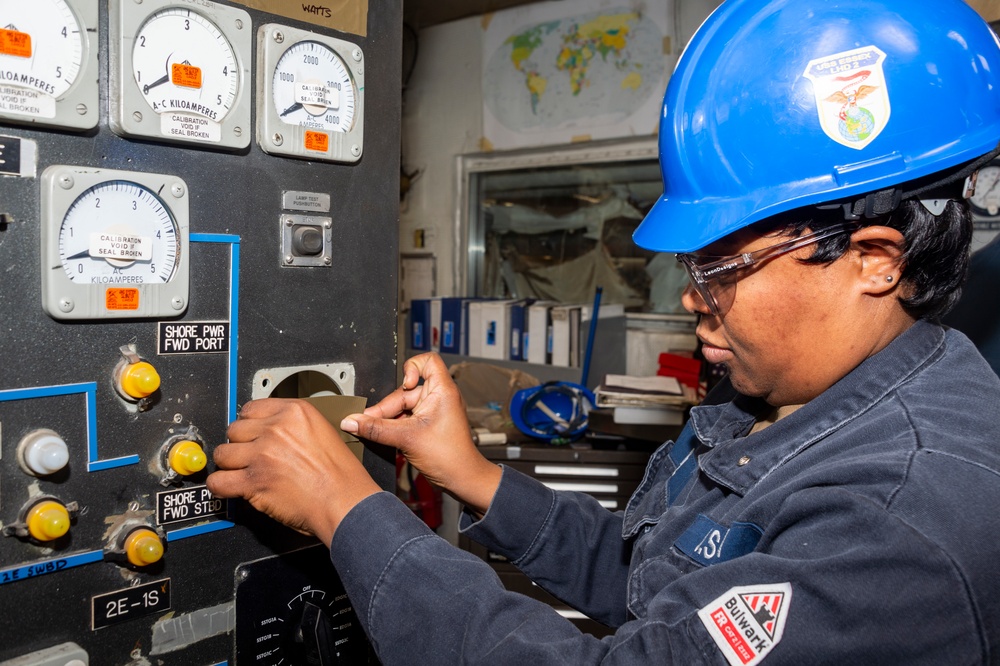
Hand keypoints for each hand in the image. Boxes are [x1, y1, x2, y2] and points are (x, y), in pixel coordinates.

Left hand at [207, 398, 380, 544]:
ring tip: (241, 473)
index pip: (250, 408)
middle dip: (240, 445)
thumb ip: (293, 426)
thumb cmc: (341, 475)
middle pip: (234, 430)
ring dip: (229, 465)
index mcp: (294, 412)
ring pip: (223, 454)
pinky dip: (221, 486)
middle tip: (251, 457)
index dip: (249, 424)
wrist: (345, 501)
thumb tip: (269, 430)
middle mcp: (276, 429)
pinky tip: (230, 487)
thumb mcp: (322, 431)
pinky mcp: (253, 481)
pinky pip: (218, 481)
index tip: (251, 434)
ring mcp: (262, 454)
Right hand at [341, 353, 501, 514]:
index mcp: (442, 390)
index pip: (428, 360)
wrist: (462, 479)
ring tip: (378, 432)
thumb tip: (351, 421)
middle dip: (388, 407)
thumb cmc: (450, 456)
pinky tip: (387, 437)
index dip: (411, 367)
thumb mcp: (406, 439)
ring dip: (389, 419)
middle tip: (370, 421)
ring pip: (403, 406)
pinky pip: (406, 418)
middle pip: (405, 390)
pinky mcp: (428, 424)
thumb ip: (375, 429)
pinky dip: (395, 426)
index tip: (404, 385)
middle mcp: (439, 397)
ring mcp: (433, 411)